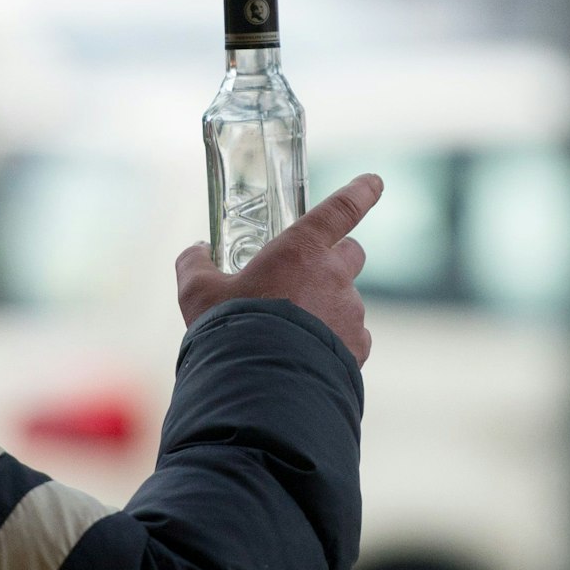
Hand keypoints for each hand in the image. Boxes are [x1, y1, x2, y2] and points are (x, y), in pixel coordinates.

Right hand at [175, 173, 381, 363]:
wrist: (261, 386)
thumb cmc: (231, 329)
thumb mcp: (197, 293)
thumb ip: (195, 264)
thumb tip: (195, 251)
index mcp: (301, 250)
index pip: (340, 209)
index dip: (359, 192)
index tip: (374, 182)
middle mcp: (334, 276)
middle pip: (352, 252)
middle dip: (335, 258)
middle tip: (307, 276)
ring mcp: (350, 313)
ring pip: (346, 300)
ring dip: (326, 308)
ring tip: (291, 333)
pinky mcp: (357, 348)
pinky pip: (351, 337)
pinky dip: (333, 342)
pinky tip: (306, 356)